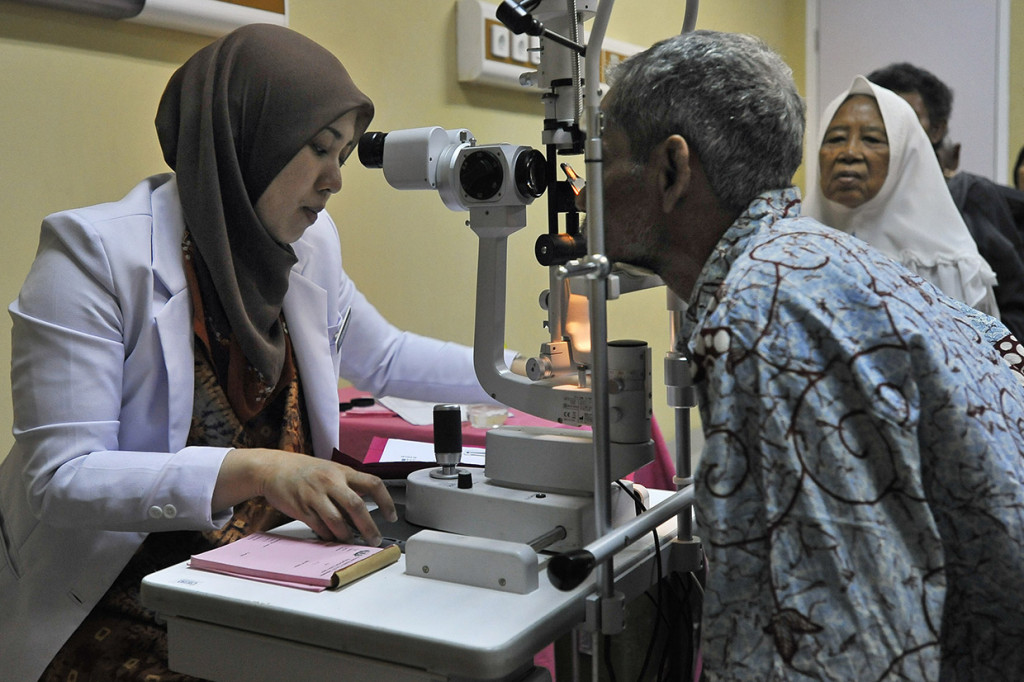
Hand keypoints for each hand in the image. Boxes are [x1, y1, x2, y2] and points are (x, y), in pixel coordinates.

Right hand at [214, 449, 397, 544]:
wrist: (273, 468)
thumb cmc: (305, 471)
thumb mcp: (331, 471)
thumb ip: (348, 488)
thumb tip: (364, 513)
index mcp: (342, 471)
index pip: (373, 484)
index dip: (386, 501)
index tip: (391, 516)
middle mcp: (330, 481)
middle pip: (356, 506)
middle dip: (368, 527)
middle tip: (374, 539)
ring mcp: (315, 495)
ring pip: (337, 521)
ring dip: (347, 536)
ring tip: (352, 541)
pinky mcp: (301, 508)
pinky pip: (319, 527)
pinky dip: (328, 536)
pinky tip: (333, 538)